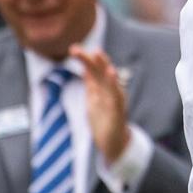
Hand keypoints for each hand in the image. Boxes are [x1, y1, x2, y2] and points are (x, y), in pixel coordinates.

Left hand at [69, 46, 129, 165]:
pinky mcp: (118, 111)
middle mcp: (111, 91)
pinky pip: (117, 95)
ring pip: (110, 80)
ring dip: (104, 66)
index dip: (86, 60)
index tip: (74, 49)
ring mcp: (116, 100)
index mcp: (103, 89)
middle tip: (77, 48)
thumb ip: (91, 84)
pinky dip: (114, 84)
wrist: (113, 143)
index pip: (94, 71)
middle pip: (101, 71)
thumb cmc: (104, 121)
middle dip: (92, 59)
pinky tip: (112, 73)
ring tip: (98, 53)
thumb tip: (85, 68)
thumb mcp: (94, 100)